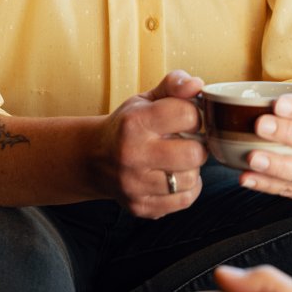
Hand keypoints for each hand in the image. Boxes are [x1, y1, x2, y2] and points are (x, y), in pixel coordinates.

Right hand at [96, 70, 207, 218]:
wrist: (93, 159)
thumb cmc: (127, 125)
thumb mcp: (145, 99)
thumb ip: (174, 85)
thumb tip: (197, 85)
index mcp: (134, 122)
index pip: (187, 114)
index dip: (194, 115)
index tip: (186, 119)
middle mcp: (132, 155)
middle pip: (193, 153)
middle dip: (198, 145)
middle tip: (188, 142)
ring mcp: (134, 185)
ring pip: (191, 179)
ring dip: (192, 168)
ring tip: (179, 160)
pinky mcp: (140, 206)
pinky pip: (184, 200)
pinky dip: (187, 188)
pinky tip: (175, 177)